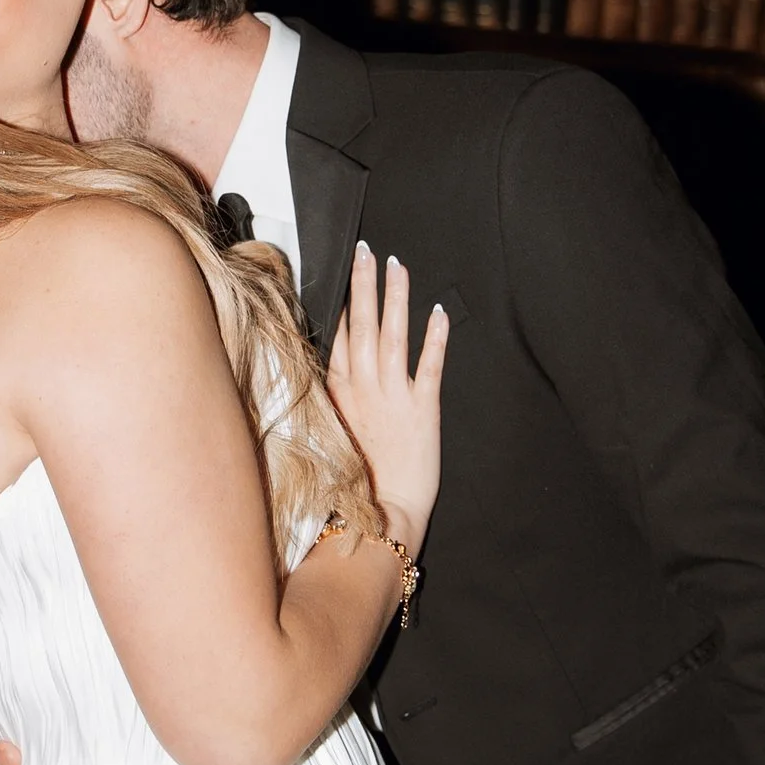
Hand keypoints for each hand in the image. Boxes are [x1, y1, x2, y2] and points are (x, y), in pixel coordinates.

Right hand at [325, 241, 446, 555]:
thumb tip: (327, 373)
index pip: (340, 335)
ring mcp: (393, 395)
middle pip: (363, 324)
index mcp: (337, 393)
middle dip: (363, 283)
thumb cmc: (353, 481)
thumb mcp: (330, 434)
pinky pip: (430, 364)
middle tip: (365, 248)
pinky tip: (438, 310)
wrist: (380, 515)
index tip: (343, 268)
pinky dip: (434, 336)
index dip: (344, 300)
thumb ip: (329, 399)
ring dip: (395, 297)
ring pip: (394, 334)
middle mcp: (363, 387)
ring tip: (397, 264)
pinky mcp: (423, 408)